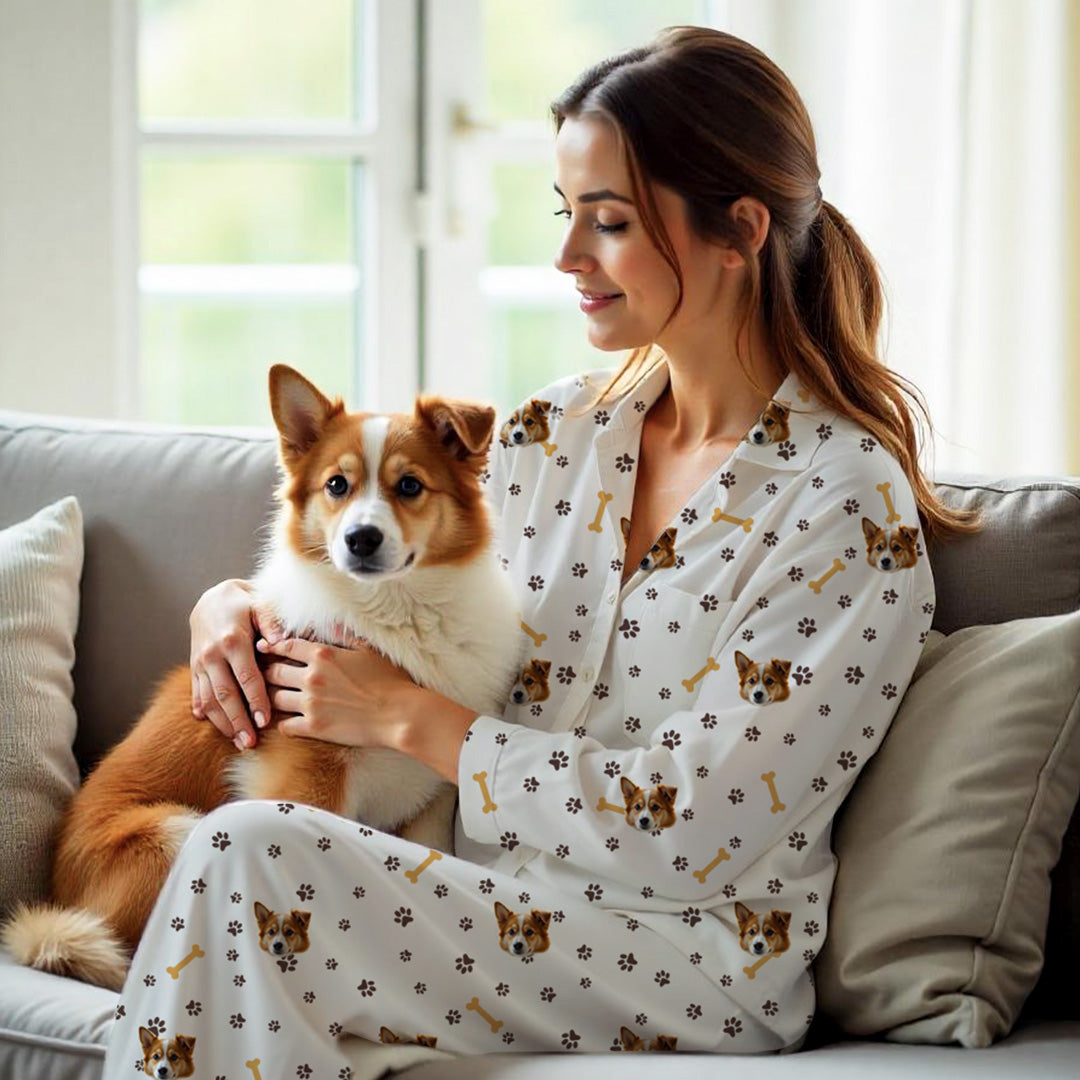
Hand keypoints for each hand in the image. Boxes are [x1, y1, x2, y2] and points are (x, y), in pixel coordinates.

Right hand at [189, 578, 282, 750]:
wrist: (212, 598)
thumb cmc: (245, 602)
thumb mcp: (260, 604)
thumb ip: (272, 622)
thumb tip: (280, 641)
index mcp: (233, 640)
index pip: (246, 677)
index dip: (256, 700)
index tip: (265, 722)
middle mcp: (212, 654)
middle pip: (225, 694)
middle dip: (238, 721)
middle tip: (251, 743)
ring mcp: (200, 662)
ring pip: (209, 699)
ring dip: (222, 723)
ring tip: (238, 742)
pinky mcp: (194, 667)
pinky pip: (197, 693)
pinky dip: (204, 711)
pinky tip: (214, 726)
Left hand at [258, 636, 416, 749]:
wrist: (400, 714)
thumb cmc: (391, 681)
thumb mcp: (370, 650)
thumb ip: (347, 636)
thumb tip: (332, 623)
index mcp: (324, 654)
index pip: (286, 645)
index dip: (272, 646)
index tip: (263, 648)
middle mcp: (312, 676)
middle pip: (273, 672)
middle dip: (266, 672)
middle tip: (261, 675)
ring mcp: (311, 703)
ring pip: (274, 698)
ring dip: (271, 698)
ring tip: (269, 700)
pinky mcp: (314, 727)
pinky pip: (284, 725)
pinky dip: (282, 723)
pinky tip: (285, 722)